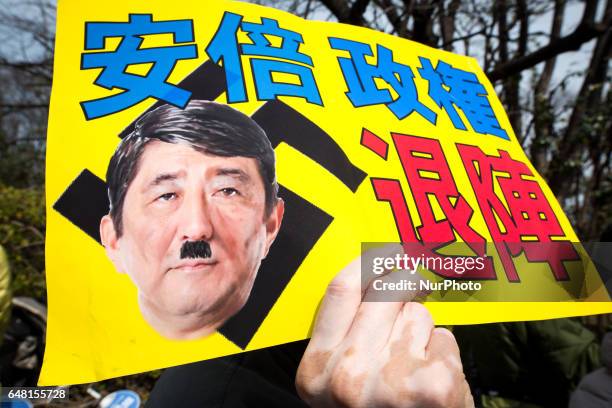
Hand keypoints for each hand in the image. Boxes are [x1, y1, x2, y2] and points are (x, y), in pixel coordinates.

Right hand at [296, 248, 473, 407]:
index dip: (369, 262)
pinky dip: (444, 356)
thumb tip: (374, 274)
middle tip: (415, 289)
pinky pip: (445, 338)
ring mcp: (391, 379)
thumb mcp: (339, 382)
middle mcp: (347, 374)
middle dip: (406, 288)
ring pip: (418, 314)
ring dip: (422, 332)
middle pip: (386, 292)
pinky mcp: (433, 384)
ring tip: (413, 366)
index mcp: (316, 370)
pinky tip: (434, 383)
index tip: (387, 251)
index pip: (341, 288)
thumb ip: (344, 335)